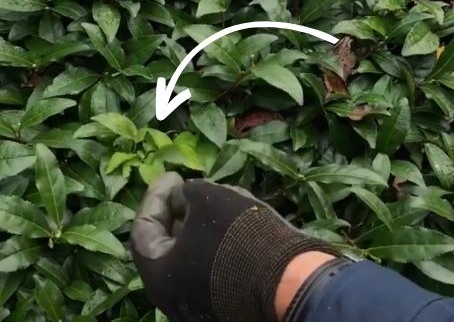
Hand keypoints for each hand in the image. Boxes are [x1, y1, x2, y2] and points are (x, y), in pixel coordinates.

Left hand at [131, 172, 335, 321]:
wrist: (287, 277)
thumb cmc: (236, 234)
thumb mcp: (207, 197)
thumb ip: (188, 191)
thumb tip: (185, 194)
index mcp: (159, 274)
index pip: (144, 227)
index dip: (156, 195)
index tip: (173, 175)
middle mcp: (173, 295)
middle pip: (166, 243)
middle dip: (177, 209)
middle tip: (189, 187)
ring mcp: (198, 301)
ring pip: (190, 253)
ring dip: (197, 223)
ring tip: (214, 197)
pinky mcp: (224, 298)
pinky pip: (209, 263)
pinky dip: (213, 239)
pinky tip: (231, 219)